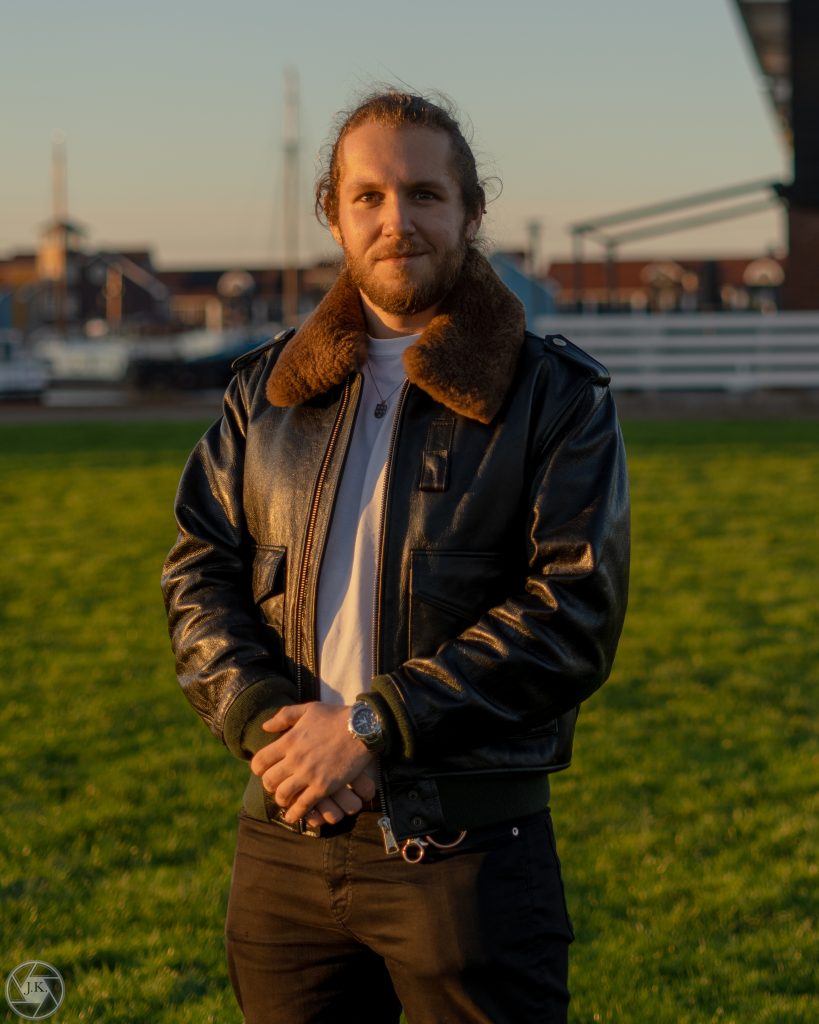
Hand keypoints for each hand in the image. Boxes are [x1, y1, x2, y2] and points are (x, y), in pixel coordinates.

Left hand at [250, 703, 375, 823]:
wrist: (362, 728)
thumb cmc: (337, 716)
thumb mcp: (309, 709)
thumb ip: (285, 716)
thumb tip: (265, 727)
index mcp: (289, 740)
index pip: (260, 761)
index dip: (258, 768)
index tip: (263, 770)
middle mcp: (295, 759)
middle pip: (269, 781)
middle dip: (269, 785)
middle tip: (276, 786)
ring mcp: (309, 774)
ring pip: (283, 795)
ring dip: (281, 800)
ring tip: (285, 800)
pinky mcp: (323, 786)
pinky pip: (303, 805)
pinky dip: (295, 813)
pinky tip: (293, 816)